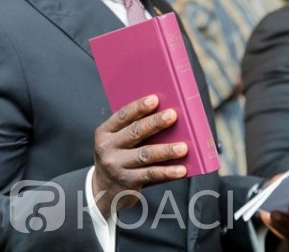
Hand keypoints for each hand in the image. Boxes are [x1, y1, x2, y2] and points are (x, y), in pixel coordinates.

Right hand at [92, 95, 187, 217]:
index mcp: (104, 132)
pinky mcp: (127, 182)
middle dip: (155, 123)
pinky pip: (150, 175)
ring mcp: (116, 166)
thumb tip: (166, 116)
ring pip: (145, 155)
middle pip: (134, 133)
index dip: (139, 107)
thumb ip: (133, 129)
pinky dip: (167, 172)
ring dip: (166, 150)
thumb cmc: (120, 156)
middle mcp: (107, 148)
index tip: (155, 99)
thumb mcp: (118, 141)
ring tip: (183, 147)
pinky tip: (182, 170)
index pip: (122, 116)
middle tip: (173, 115)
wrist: (105, 190)